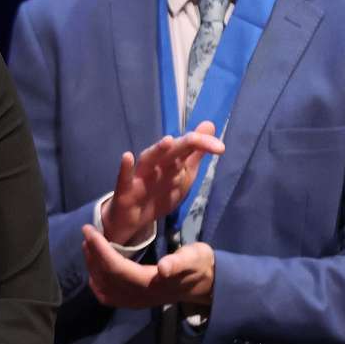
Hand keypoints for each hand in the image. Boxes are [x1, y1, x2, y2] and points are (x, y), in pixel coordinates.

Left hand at [82, 225, 214, 308]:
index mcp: (150, 283)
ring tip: (88, 246)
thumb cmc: (199, 265)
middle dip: (92, 254)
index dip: (100, 250)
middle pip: (106, 277)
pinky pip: (110, 298)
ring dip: (92, 267)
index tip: (89, 230)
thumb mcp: (195, 257)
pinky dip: (97, 284)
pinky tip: (94, 271)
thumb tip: (163, 267)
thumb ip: (180, 262)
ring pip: (104, 287)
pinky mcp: (136, 302)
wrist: (205, 284)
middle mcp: (140, 295)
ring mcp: (137, 301)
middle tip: (87, 233)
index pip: (116, 267)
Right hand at [101, 122, 223, 245]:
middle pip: (171, 151)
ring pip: (148, 161)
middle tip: (199, 140)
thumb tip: (210, 124)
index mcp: (171, 161)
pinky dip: (124, 169)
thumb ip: (195, 153)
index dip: (202, 144)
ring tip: (167, 141)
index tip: (220, 148)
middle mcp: (156, 165)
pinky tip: (127, 157)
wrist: (133, 220)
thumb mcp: (183, 175)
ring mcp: (140, 177)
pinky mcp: (125, 191)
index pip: (188, 147)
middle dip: (185, 144)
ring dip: (157, 150)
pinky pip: (124, 179)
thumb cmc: (159, 193)